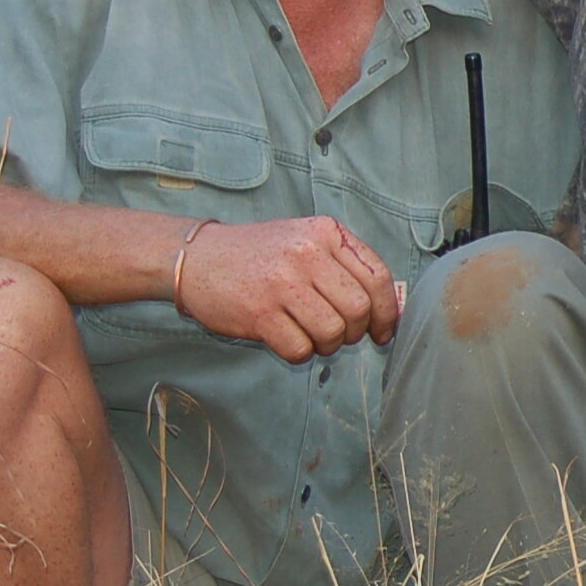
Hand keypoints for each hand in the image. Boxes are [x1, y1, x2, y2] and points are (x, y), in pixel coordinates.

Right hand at [174, 216, 401, 362]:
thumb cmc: (259, 255)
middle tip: (338, 334)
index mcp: (326, 232)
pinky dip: (300, 353)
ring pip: (333, 332)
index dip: (387, 312)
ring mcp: (282, 283)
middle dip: (355, 332)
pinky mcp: (260, 312)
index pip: (378, 277)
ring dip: (327, 344)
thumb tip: (386, 308)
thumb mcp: (305, 241)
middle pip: (359, 309)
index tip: (383, 330)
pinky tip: (287, 338)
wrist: (198, 258)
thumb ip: (344, 266)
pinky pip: (301, 348)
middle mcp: (307, 253)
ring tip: (310, 335)